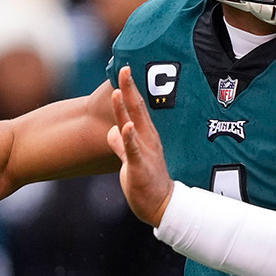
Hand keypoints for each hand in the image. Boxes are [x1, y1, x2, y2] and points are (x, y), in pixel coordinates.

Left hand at [106, 66, 173, 225]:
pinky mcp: (139, 167)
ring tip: (119, 91)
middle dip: (130, 89)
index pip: (136, 108)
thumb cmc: (147, 182)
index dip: (130, 89)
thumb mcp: (130, 160)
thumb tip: (113, 131)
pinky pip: (133, 151)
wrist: (162, 206)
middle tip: (124, 68)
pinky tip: (124, 127)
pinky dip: (128, 138)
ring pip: (133, 126)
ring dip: (125, 109)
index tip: (124, 69)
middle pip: (137, 110)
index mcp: (145, 136)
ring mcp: (144, 152)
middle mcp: (147, 140)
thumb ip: (121, 144)